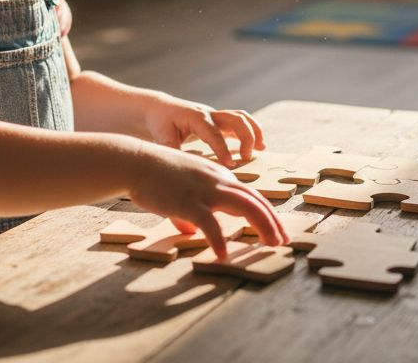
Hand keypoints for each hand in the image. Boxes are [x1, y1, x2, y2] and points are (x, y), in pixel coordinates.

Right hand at [126, 143, 287, 257]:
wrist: (134, 161)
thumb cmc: (154, 175)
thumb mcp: (179, 189)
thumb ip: (188, 211)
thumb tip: (190, 232)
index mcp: (218, 176)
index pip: (249, 194)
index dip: (265, 212)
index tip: (274, 229)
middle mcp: (217, 180)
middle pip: (255, 200)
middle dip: (272, 221)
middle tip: (283, 241)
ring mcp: (204, 190)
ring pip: (244, 206)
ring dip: (262, 226)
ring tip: (271, 245)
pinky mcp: (188, 201)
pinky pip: (209, 223)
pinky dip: (219, 240)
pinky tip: (222, 255)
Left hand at [143, 97, 265, 166]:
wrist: (160, 109)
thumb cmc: (160, 122)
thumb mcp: (161, 136)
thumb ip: (173, 150)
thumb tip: (183, 166)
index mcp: (196, 117)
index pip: (214, 133)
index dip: (223, 149)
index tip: (230, 165)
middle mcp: (209, 114)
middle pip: (236, 119)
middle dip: (246, 137)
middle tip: (245, 158)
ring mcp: (216, 116)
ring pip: (241, 118)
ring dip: (254, 132)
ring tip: (261, 149)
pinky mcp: (219, 121)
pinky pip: (240, 123)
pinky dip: (252, 133)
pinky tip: (258, 147)